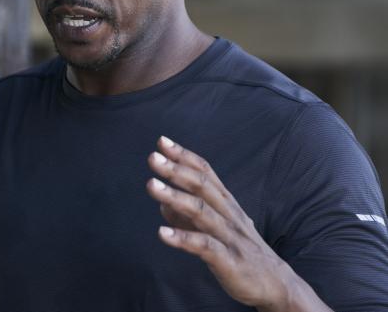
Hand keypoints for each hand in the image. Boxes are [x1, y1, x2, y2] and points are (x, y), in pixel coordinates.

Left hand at [146, 136, 326, 310]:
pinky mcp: (230, 261)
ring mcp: (230, 237)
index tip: (162, 141)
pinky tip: (162, 233)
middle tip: (152, 157)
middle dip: (176, 170)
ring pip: (201, 212)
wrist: (277, 286)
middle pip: (202, 186)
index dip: (184, 156)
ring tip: (150, 185)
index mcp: (227, 204)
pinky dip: (183, 238)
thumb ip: (189, 216)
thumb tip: (163, 204)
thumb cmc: (242, 252)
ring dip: (174, 197)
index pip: (205, 173)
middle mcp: (229, 215)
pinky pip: (205, 246)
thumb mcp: (215, 229)